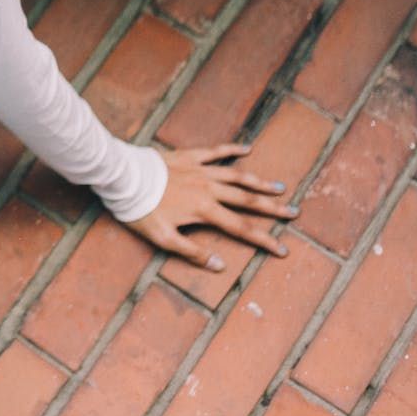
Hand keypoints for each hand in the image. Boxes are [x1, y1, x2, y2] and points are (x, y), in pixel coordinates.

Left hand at [117, 142, 298, 270]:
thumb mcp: (163, 239)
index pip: (241, 229)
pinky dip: (232, 150)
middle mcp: (208, 188)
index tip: (283, 250)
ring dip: (259, 182)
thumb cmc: (140, 210)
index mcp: (204, 210)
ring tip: (280, 187)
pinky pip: (215, 152)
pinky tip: (247, 149)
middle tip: (294, 212)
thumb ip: (192, 253)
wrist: (122, 177)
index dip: (264, 240)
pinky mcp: (188, 156)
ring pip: (236, 176)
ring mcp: (200, 170)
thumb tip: (220, 266)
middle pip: (247, 200)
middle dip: (272, 208)